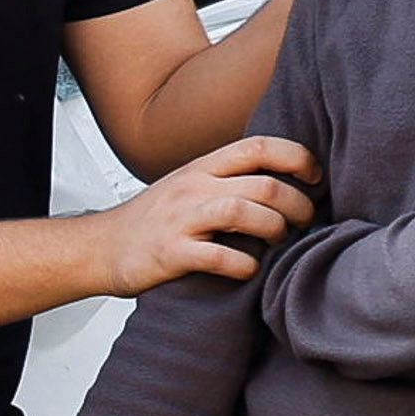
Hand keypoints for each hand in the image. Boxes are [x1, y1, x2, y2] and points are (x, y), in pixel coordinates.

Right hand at [90, 134, 314, 293]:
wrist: (99, 248)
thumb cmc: (152, 221)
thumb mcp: (189, 185)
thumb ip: (229, 179)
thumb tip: (286, 182)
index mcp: (202, 167)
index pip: (259, 146)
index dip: (297, 157)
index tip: (315, 178)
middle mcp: (192, 187)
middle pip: (263, 183)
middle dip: (297, 204)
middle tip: (305, 221)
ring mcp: (180, 220)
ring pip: (244, 212)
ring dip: (274, 229)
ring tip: (278, 241)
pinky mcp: (170, 253)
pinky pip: (220, 257)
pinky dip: (245, 265)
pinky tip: (248, 269)